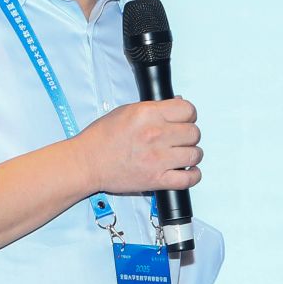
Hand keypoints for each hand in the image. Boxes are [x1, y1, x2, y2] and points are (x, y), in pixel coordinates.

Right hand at [75, 98, 202, 195]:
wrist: (87, 162)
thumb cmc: (102, 137)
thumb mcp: (127, 111)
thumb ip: (154, 108)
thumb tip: (178, 103)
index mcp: (148, 114)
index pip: (188, 110)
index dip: (189, 115)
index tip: (185, 120)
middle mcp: (155, 134)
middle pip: (194, 132)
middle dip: (189, 135)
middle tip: (180, 139)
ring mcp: (158, 159)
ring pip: (195, 154)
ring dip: (192, 154)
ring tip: (183, 155)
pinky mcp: (157, 179)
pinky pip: (189, 178)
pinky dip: (193, 175)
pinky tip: (187, 171)